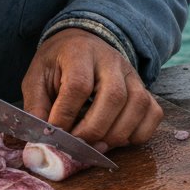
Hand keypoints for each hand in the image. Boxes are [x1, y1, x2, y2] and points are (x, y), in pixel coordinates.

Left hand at [21, 28, 162, 149]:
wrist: (80, 44)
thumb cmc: (57, 65)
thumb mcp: (36, 77)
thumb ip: (36, 106)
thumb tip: (42, 138)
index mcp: (79, 52)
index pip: (78, 85)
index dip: (67, 114)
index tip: (56, 133)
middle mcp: (111, 60)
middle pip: (114, 96)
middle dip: (94, 128)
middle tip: (78, 145)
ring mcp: (132, 74)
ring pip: (137, 105)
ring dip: (117, 134)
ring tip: (96, 145)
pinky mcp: (144, 88)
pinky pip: (153, 114)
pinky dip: (139, 134)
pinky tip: (117, 139)